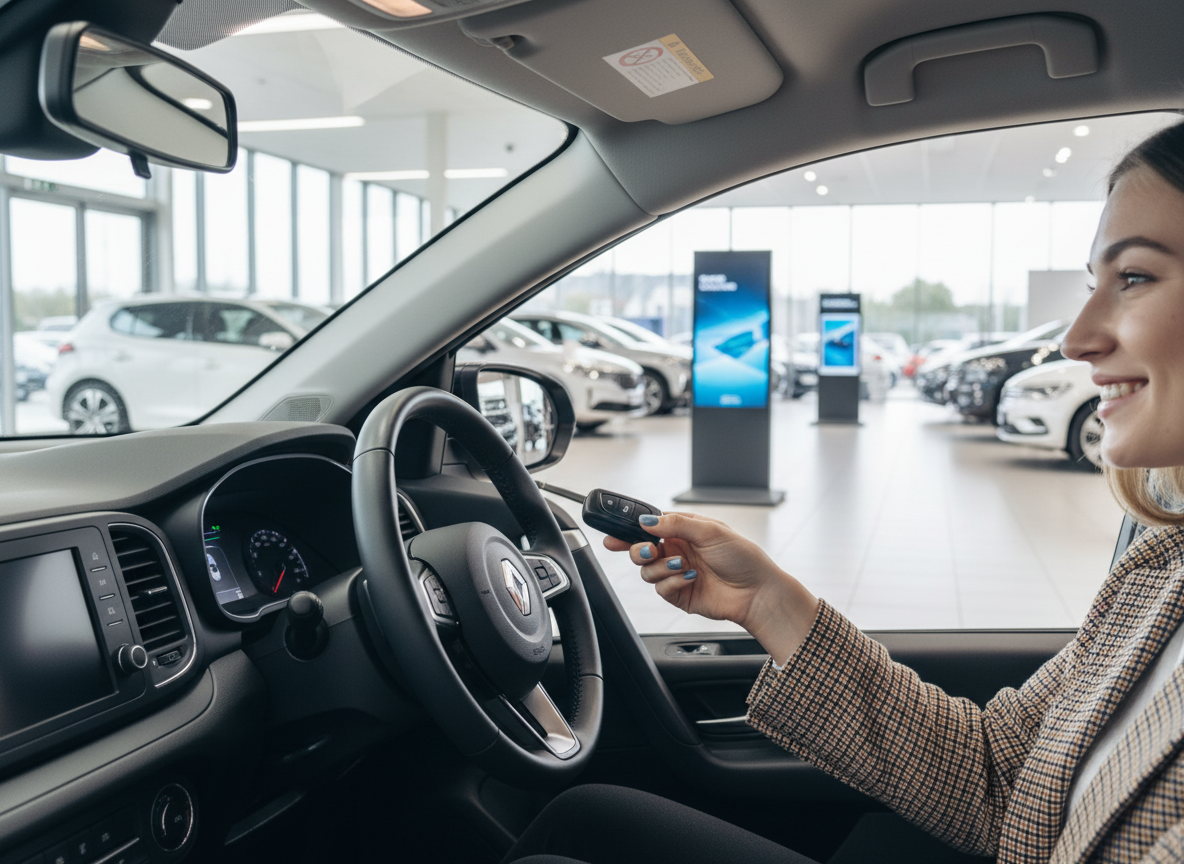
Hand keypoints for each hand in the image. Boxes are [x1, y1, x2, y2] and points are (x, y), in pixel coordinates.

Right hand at [603, 512, 819, 662]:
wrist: (757, 592)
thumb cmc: (742, 557)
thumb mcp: (709, 530)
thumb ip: (675, 524)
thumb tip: (646, 521)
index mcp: (682, 531)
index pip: (648, 527)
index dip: (629, 530)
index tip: (614, 533)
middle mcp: (676, 551)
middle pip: (640, 549)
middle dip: (637, 550)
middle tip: (648, 550)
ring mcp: (676, 573)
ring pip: (646, 571)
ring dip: (661, 567)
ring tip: (682, 565)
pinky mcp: (679, 594)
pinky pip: (660, 588)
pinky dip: (672, 582)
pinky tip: (691, 578)